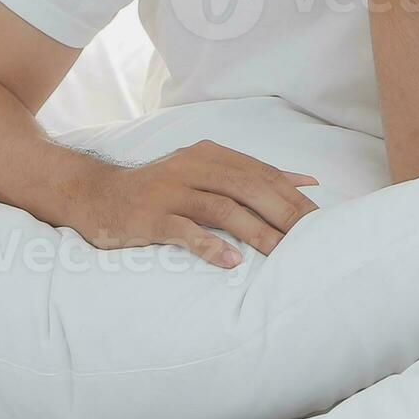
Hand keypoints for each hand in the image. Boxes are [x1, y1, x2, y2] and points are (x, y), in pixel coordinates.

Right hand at [66, 142, 319, 267]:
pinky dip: (208, 246)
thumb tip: (307, 182)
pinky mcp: (149, 216)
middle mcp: (191, 167)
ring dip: (255, 231)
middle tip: (310, 239)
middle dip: (283, 213)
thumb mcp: (207, 174)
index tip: (322, 221)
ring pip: (221, 208)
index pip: (262, 174)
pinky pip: (183, 230)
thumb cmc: (162, 191)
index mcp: (211, 155)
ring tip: (281, 254)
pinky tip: (231, 263)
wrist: (97, 195)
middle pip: (247, 187)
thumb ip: (253, 177)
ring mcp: (169, 191)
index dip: (293, 197)